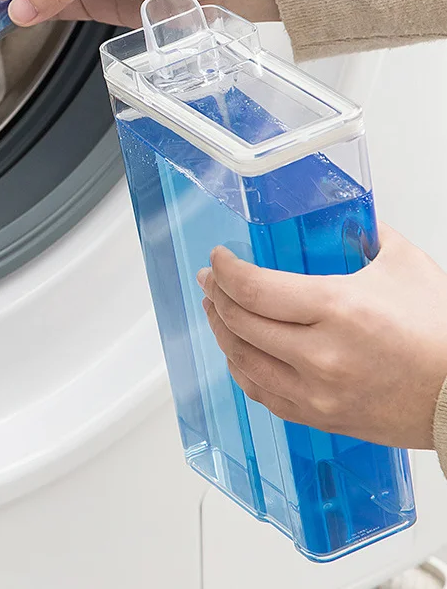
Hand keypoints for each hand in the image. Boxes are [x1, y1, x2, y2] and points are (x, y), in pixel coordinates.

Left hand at [197, 224, 446, 449]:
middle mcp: (320, 355)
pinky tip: (238, 351)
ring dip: (221, 330)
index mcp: (338, 309)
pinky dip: (242, 368)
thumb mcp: (404, 266)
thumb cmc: (441, 335)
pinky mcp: (319, 416)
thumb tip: (346, 219)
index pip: (253, 289)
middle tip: (211, 280)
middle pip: (240, 322)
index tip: (219, 259)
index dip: (225, 270)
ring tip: (216, 310)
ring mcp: (316, 392)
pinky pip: (261, 393)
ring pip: (242, 360)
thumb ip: (368, 235)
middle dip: (217, 295)